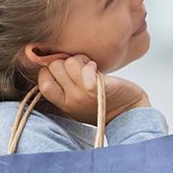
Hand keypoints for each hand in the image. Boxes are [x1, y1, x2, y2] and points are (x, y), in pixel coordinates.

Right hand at [34, 59, 149, 124]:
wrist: (129, 113)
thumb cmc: (102, 102)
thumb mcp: (76, 100)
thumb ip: (63, 86)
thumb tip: (47, 59)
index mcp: (63, 104)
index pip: (43, 82)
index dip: (50, 69)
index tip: (65, 69)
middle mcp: (71, 101)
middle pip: (54, 67)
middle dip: (66, 60)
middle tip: (80, 66)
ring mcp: (84, 96)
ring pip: (69, 63)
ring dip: (80, 59)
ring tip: (90, 67)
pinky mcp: (100, 89)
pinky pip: (86, 72)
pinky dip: (90, 65)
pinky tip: (96, 68)